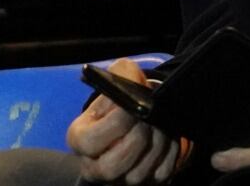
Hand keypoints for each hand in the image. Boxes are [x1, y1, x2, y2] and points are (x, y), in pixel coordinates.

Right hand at [68, 57, 183, 184]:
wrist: (138, 113)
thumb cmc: (123, 98)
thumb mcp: (118, 77)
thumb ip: (124, 74)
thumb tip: (136, 84)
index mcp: (79, 139)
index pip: (91, 141)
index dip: (115, 124)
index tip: (133, 107)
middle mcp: (94, 166)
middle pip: (113, 165)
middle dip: (137, 139)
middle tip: (151, 118)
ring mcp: (119, 179)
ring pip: (138, 174)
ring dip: (156, 145)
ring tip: (162, 123)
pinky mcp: (144, 183)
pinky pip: (159, 174)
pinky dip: (169, 154)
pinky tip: (169, 136)